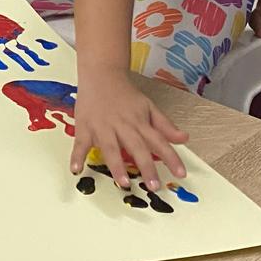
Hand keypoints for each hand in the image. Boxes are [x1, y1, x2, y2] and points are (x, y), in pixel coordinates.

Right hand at [72, 65, 188, 189]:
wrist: (101, 73)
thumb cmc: (125, 94)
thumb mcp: (148, 106)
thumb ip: (165, 125)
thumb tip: (184, 139)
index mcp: (139, 122)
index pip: (159, 141)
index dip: (171, 158)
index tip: (181, 174)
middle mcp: (123, 125)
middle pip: (137, 147)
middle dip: (146, 167)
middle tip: (154, 186)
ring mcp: (103, 127)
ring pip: (111, 148)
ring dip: (116, 166)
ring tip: (123, 183)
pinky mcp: (85, 127)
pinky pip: (81, 143)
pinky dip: (77, 156)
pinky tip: (76, 169)